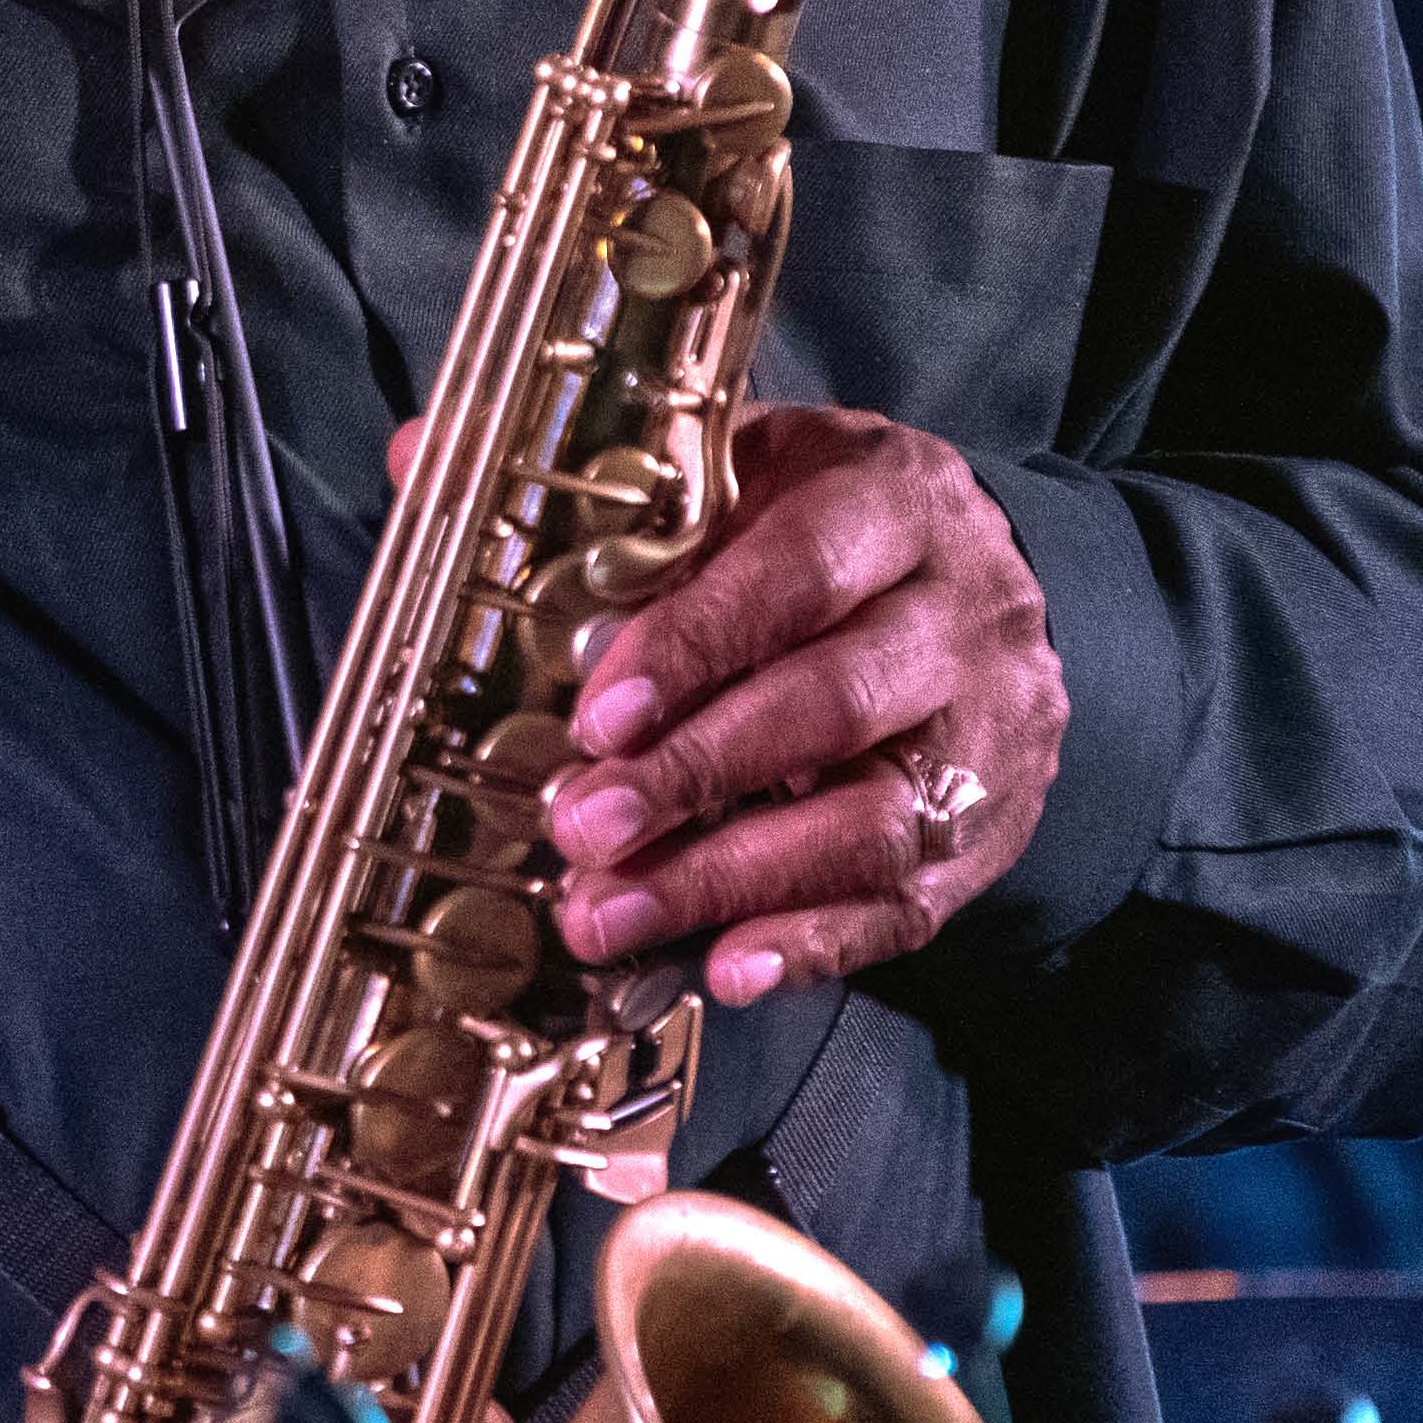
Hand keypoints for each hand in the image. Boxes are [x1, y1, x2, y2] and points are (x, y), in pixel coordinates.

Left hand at [532, 403, 1064, 1005]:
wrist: (998, 590)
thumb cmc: (835, 530)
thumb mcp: (748, 470)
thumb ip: (608, 482)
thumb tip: (424, 454)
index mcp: (890, 502)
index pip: (799, 570)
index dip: (697, 644)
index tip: (598, 712)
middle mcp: (959, 617)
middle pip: (833, 704)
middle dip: (695, 775)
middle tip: (579, 828)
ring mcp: (986, 734)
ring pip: (871, 823)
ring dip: (729, 880)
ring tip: (608, 915)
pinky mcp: (985, 833)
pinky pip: (904, 906)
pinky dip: (810, 945)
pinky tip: (722, 968)